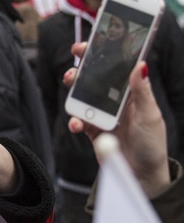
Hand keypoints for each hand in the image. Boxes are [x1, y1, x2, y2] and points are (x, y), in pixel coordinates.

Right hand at [63, 42, 168, 196]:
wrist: (142, 176)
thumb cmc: (152, 145)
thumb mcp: (150, 116)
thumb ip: (142, 91)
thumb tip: (140, 64)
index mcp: (132, 93)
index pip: (115, 68)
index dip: (101, 55)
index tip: (87, 46)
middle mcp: (116, 102)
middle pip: (93, 80)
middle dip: (80, 72)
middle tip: (72, 70)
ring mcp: (102, 116)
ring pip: (82, 98)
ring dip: (73, 94)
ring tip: (71, 94)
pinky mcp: (93, 131)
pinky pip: (79, 121)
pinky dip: (75, 122)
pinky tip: (77, 125)